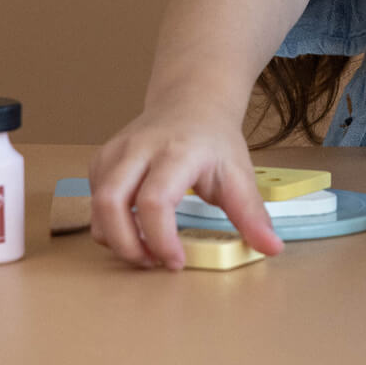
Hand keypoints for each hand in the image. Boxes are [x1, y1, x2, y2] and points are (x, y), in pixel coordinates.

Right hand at [88, 100, 284, 269]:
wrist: (192, 101)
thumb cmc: (215, 141)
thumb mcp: (240, 174)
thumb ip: (252, 214)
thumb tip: (272, 249)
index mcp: (178, 151)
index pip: (155, 200)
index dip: (160, 238)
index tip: (175, 262)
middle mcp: (141, 147)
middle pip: (111, 202)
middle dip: (126, 244)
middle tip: (152, 263)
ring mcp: (117, 150)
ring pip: (97, 203)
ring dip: (114, 238)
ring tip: (144, 251)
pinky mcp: (102, 159)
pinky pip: (93, 199)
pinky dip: (107, 223)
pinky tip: (133, 227)